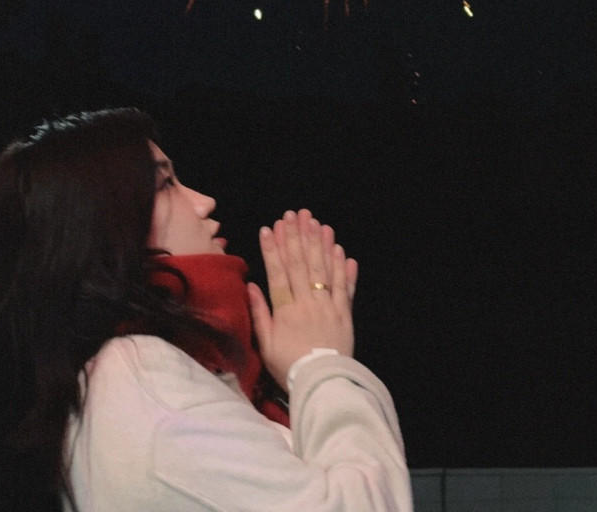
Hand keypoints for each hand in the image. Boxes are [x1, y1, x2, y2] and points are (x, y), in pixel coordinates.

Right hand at [247, 209, 357, 390]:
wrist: (322, 384)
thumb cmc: (289, 366)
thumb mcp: (266, 344)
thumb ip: (259, 313)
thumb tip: (251, 285)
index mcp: (286, 309)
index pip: (278, 272)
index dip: (273, 248)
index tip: (270, 227)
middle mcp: (307, 302)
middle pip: (301, 264)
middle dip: (297, 236)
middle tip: (295, 213)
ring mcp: (328, 306)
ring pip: (324, 270)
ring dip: (320, 244)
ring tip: (317, 223)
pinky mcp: (345, 314)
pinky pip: (344, 288)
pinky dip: (343, 268)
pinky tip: (341, 250)